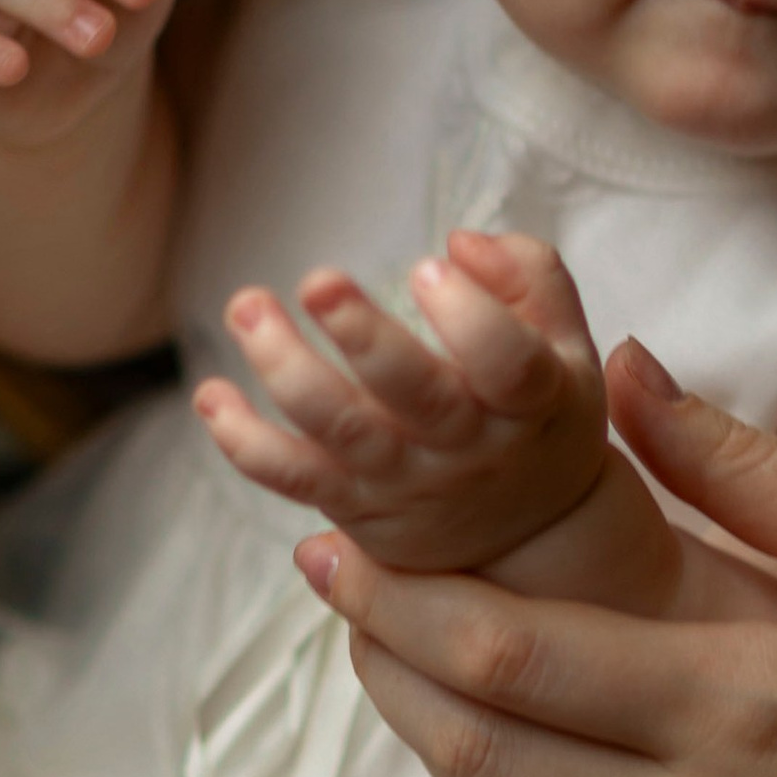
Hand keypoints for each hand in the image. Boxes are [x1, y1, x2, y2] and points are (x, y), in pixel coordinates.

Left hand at [193, 231, 607, 573]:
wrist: (527, 533)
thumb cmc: (537, 412)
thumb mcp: (566, 344)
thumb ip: (530, 276)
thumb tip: (459, 242)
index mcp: (529, 401)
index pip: (507, 363)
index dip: (469, 316)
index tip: (426, 269)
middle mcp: (466, 447)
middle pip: (414, 394)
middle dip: (363, 336)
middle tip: (319, 280)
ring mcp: (404, 480)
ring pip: (340, 430)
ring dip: (285, 369)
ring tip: (247, 307)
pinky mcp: (353, 503)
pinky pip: (290, 476)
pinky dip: (243, 441)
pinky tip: (210, 394)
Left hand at [309, 339, 776, 776]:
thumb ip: (736, 462)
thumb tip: (612, 365)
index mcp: (737, 708)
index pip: (506, 656)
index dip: (396, 603)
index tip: (329, 547)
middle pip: (473, 752)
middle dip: (381, 668)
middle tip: (333, 590)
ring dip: (433, 741)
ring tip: (390, 652)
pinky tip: (494, 740)